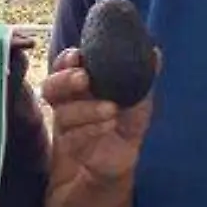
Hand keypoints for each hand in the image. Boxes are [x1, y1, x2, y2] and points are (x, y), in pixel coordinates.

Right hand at [43, 48, 153, 185]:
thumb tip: (155, 53)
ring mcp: (66, 125)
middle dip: (64, 80)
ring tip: (112, 109)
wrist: (126, 154)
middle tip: (84, 78)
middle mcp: (67, 102)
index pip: (62, 66)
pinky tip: (110, 124)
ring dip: (88, 109)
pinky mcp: (72, 147)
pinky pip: (74, 137)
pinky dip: (92, 129)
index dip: (66, 59)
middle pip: (50, 87)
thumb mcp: (139, 95)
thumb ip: (143, 74)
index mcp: (78, 84)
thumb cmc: (126, 119)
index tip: (78, 55)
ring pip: (63, 114)